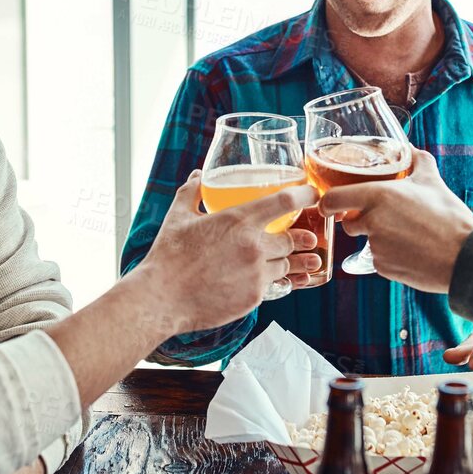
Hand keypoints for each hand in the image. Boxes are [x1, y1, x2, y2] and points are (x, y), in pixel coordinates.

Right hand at [142, 171, 319, 333]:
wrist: (161, 298)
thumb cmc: (167, 256)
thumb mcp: (178, 217)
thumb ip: (192, 192)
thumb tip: (198, 175)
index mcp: (238, 220)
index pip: (284, 201)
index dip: (304, 196)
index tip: (311, 195)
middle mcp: (253, 246)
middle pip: (293, 238)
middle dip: (301, 237)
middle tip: (305, 237)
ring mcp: (256, 275)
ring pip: (286, 265)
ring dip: (289, 261)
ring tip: (297, 261)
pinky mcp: (254, 298)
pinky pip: (273, 286)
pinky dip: (273, 281)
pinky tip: (272, 280)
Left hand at [318, 149, 472, 292]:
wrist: (465, 256)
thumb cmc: (449, 216)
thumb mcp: (432, 181)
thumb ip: (417, 160)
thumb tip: (409, 148)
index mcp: (379, 195)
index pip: (333, 199)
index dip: (327, 203)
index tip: (328, 205)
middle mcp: (372, 221)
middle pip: (348, 223)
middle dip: (358, 220)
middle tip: (382, 217)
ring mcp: (376, 247)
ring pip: (366, 241)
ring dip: (378, 238)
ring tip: (406, 235)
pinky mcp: (383, 268)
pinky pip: (377, 260)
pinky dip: (389, 256)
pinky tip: (410, 251)